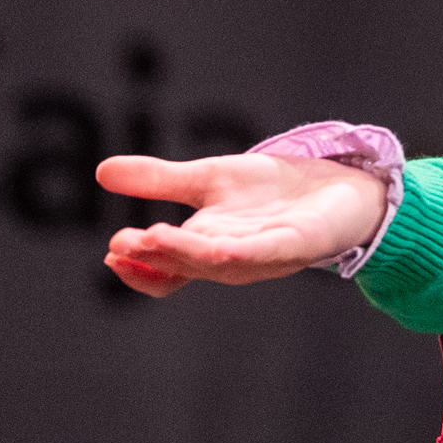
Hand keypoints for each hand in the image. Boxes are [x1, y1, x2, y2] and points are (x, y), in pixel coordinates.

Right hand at [96, 153, 387, 297]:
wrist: (341, 186)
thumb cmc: (275, 191)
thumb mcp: (209, 178)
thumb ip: (160, 179)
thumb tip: (101, 171)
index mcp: (205, 246)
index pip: (164, 271)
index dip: (138, 266)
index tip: (113, 248)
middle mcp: (230, 257)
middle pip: (184, 266)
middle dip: (152, 256)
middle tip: (123, 243)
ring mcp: (262, 254)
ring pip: (217, 262)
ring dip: (184, 254)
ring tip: (152, 237)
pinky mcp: (295, 243)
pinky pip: (262, 253)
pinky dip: (236, 252)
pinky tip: (216, 245)